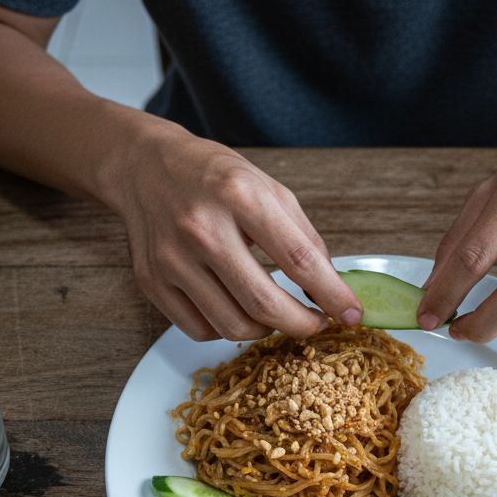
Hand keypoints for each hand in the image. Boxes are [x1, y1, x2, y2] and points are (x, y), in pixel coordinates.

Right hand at [108, 123, 360, 340]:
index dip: (333, 295)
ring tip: (274, 311)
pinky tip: (236, 307)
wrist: (143, 167)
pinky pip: (201, 330)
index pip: (298, 260)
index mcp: (239, 196)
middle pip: (264, 304)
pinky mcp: (152, 282)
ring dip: (266, 329)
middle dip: (302, 325)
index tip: (353, 315)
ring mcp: (172, 259)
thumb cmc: (213, 176)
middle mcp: (202, 228)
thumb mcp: (268, 188)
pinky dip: (228, 328)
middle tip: (315, 323)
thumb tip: (332, 290)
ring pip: (233, 326)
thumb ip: (304, 237)